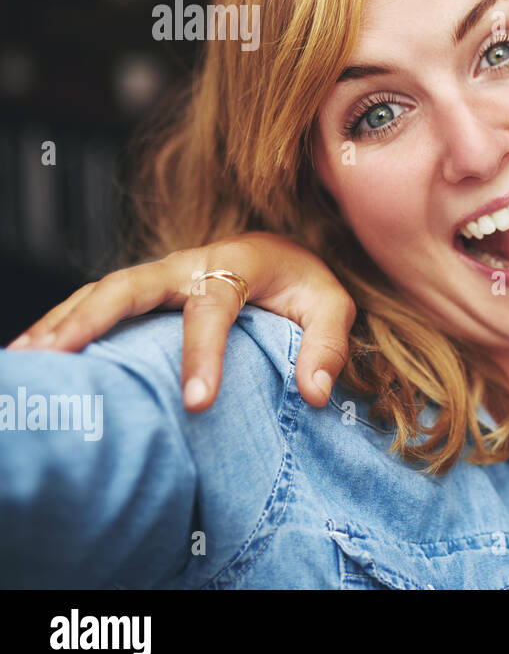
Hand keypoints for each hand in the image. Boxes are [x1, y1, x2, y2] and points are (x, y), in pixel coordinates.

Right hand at [6, 233, 355, 411]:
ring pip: (103, 291)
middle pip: (132, 285)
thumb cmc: (305, 283)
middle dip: (92, 319)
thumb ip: (328, 345)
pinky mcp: (143, 290)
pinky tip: (33, 353)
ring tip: (27, 361)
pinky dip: (62, 322)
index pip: (214, 307)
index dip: (204, 353)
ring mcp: (159, 274)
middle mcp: (189, 263)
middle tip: (57, 359)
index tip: (197, 403)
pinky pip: (96, 301)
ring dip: (63, 322)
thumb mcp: (333, 307)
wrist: (283, 250)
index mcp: (238, 264)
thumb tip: (316, 394)